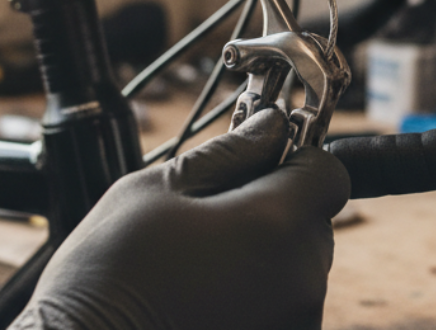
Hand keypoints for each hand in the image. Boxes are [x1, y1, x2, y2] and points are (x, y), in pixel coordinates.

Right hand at [10, 109, 349, 329]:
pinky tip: (203, 296)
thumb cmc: (108, 277)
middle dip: (275, 207)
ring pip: (297, 268)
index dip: (296, 157)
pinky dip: (255, 296)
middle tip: (211, 214)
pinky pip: (281, 307)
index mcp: (275, 226)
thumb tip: (269, 126)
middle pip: (314, 222)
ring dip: (264, 255)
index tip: (259, 160)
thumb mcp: (155, 192)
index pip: (328, 174)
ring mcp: (292, 323)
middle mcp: (299, 280)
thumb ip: (227, 154)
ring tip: (198, 263)